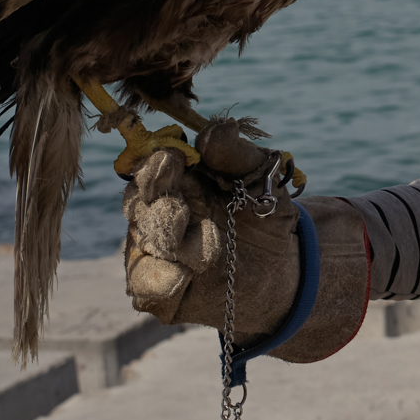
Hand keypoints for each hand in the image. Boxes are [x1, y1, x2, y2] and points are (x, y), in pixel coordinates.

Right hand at [120, 118, 371, 362]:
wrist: (281, 268)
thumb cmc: (264, 214)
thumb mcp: (260, 178)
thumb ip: (236, 153)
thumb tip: (217, 129)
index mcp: (174, 181)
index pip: (149, 166)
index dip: (157, 164)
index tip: (175, 159)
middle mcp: (155, 214)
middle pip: (138, 204)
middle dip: (159, 205)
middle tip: (181, 208)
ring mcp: (153, 252)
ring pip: (141, 244)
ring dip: (168, 243)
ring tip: (200, 247)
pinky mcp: (158, 291)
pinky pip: (144, 286)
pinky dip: (162, 281)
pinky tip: (184, 276)